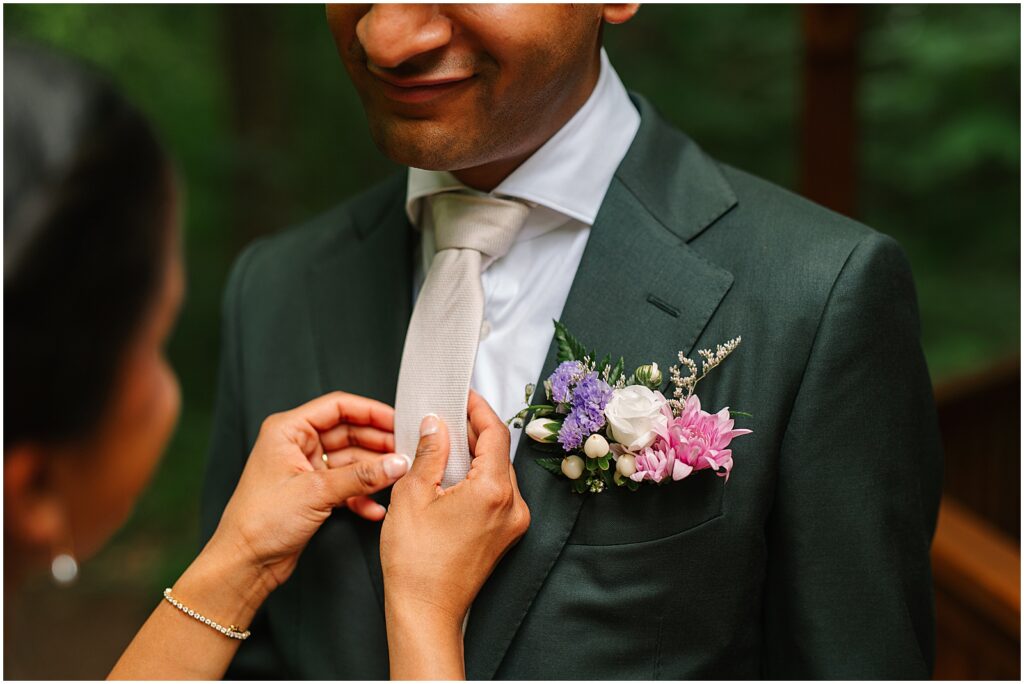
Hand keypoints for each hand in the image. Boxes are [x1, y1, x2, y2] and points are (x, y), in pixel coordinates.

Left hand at [205, 391, 409, 600]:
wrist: (244, 564)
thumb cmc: (261, 521)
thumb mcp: (316, 492)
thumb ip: (360, 476)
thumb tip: (397, 463)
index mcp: (289, 431)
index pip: (338, 407)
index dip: (370, 412)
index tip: (398, 421)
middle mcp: (297, 445)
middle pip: (348, 432)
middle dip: (377, 443)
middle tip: (405, 451)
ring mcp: (305, 469)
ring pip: (350, 460)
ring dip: (373, 471)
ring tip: (398, 478)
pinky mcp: (312, 493)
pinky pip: (345, 485)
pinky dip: (361, 495)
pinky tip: (376, 508)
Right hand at [380, 391, 530, 627]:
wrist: (426, 611)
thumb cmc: (415, 561)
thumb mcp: (412, 495)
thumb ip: (429, 452)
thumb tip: (436, 424)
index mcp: (494, 490)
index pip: (495, 433)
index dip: (477, 409)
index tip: (461, 395)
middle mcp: (513, 505)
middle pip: (499, 452)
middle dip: (474, 431)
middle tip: (447, 416)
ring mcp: (513, 523)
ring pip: (499, 473)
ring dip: (476, 455)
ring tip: (446, 445)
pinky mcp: (506, 536)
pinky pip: (497, 494)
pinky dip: (479, 478)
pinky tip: (453, 476)